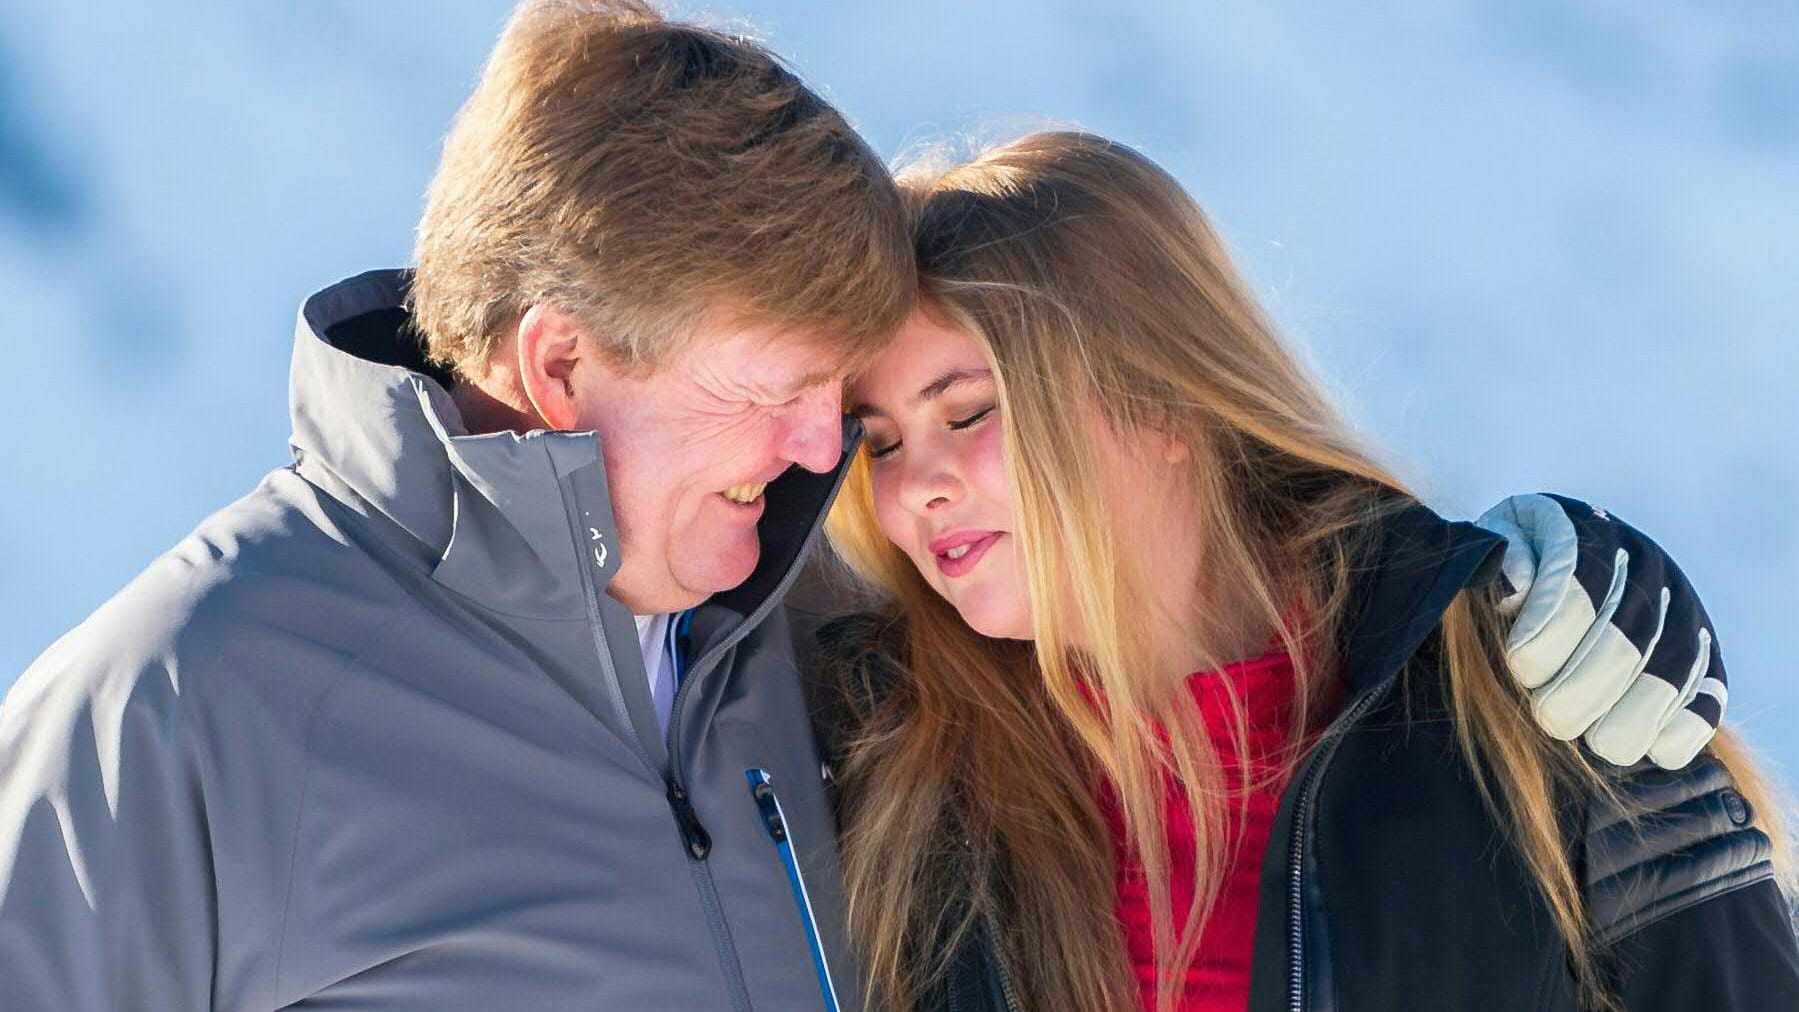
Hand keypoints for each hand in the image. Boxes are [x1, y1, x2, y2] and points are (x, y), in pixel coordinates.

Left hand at [1475, 493, 1724, 769]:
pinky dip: (1679, 729)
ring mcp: (1681, 608)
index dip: (1547, 636)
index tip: (1520, 666)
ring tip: (1590, 737)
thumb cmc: (1513, 568)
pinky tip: (1648, 748)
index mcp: (1585, 530)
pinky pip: (1706, 697)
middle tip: (1549, 715)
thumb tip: (1514, 588)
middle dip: (1580, 690)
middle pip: (1624, 639)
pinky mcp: (1705, 655)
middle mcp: (1643, 564)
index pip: (1576, 588)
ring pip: (1668, 672)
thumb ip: (1500, 561)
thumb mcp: (1496, 548)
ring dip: (1627, 718)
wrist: (1564, 568)